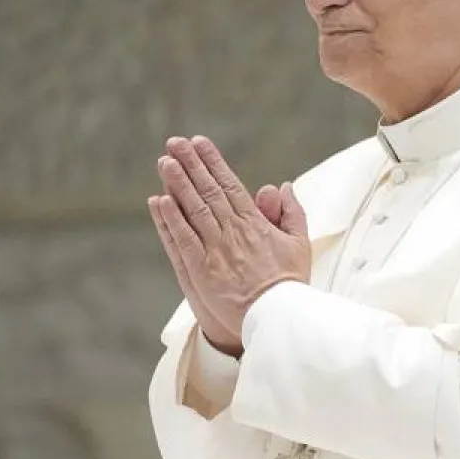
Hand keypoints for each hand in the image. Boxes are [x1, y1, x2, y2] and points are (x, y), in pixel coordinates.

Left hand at [149, 136, 311, 352]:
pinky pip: (183, 239)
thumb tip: (283, 186)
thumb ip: (291, 213)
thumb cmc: (289, 283)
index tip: (199, 142)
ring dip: (177, 184)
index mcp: (255, 223)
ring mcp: (216, 250)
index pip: (230, 184)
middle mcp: (233, 231)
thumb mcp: (300, 243)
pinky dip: (171, 219)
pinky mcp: (202, 270)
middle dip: (191, 164)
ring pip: (193, 210)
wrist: (279, 315)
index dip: (213, 162)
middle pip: (208, 191)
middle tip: (175, 142)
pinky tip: (159, 201)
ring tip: (164, 162)